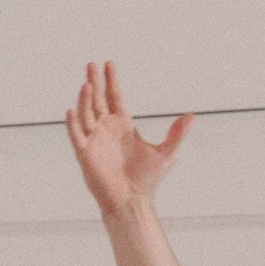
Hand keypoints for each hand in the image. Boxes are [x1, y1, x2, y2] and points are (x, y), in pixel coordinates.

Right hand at [66, 61, 193, 222]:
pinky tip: (72, 110)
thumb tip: (192, 117)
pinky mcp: (86, 154)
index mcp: (122, 125)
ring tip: (86, 85)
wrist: (132, 201)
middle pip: (97, 100)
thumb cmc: (146, 180)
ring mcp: (95, 140)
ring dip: (85, 99)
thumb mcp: (166, 153)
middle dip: (94, 82)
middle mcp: (106, 129)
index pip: (114, 97)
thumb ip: (177, 134)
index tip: (108, 64)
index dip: (111, 81)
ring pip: (86, 114)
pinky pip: (77, 136)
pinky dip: (73, 124)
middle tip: (91, 65)